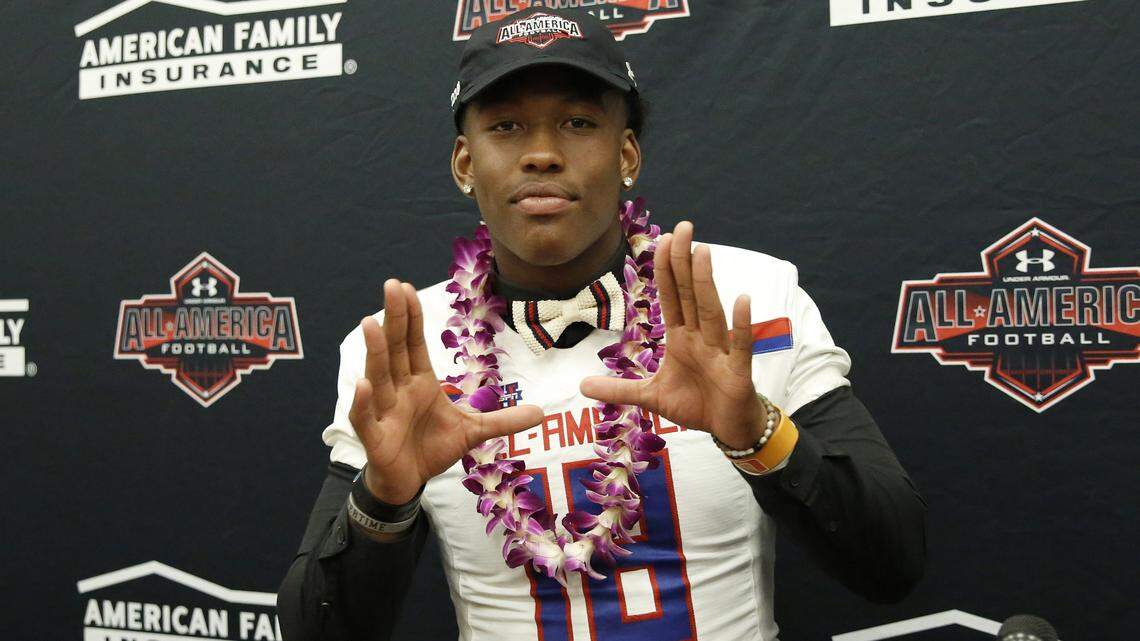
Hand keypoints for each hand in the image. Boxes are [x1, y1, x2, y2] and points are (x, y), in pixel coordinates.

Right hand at [348, 279, 544, 503]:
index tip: (407, 287)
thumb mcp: (473, 431)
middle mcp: (399, 390)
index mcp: (419, 382)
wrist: (408, 481)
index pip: (414, 343)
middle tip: (392, 285)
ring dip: (375, 350)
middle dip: (394, 318)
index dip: (412, 317)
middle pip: (396, 349)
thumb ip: (503, 420)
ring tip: (371, 323)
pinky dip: (363, 402)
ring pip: (379, 376)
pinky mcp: (375, 437)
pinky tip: (364, 384)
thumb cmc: (432, 447)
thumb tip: (541, 414)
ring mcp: (384, 411)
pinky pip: (366, 417)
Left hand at [580, 221, 764, 449]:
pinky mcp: (737, 371)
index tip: (662, 239)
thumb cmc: (696, 404)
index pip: (672, 298)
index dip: (667, 270)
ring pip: (711, 312)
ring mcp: (720, 352)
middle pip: (691, 295)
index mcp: (682, 339)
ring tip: (702, 252)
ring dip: (706, 282)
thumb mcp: (651, 397)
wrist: (729, 428)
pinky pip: (740, 345)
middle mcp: (701, 338)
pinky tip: (742, 299)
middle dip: (684, 263)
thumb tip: (581, 386)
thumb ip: (619, 389)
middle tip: (682, 227)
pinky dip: (742, 324)